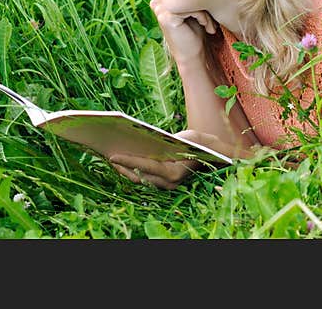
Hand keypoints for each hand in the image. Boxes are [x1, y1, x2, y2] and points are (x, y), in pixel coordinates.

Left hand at [109, 130, 247, 189]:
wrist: (214, 156)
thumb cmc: (200, 143)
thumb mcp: (186, 136)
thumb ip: (168, 139)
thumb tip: (144, 136)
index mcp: (173, 173)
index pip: (145, 167)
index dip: (127, 161)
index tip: (112, 156)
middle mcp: (169, 183)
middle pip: (139, 176)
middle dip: (122, 167)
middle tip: (107, 156)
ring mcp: (167, 185)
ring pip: (140, 180)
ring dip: (126, 170)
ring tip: (112, 159)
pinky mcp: (165, 183)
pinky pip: (145, 178)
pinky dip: (134, 170)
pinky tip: (124, 162)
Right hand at [149, 0, 217, 64]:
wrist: (192, 54)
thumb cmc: (194, 30)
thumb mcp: (191, 7)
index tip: (208, 13)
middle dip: (202, 3)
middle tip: (211, 20)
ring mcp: (159, 8)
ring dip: (205, 12)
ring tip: (210, 25)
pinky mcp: (166, 16)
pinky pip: (190, 7)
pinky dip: (203, 17)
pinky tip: (207, 28)